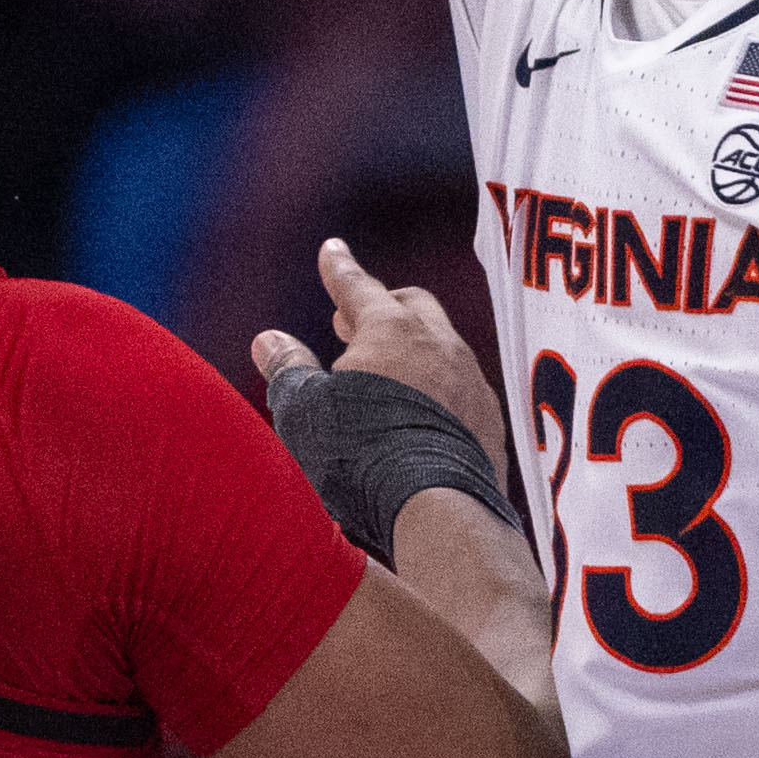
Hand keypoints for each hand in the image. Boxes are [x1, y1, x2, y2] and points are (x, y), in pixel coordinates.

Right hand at [266, 240, 512, 483]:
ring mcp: (472, 381)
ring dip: (414, 350)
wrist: (438, 507)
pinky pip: (463, 388)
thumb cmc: (362, 454)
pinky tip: (425, 413)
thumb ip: (288, 368)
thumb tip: (268, 339)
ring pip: (443, 346)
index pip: (358, 286)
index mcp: (390, 330)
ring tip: (389, 373)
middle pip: (412, 305)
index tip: (332, 250)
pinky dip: (438, 388)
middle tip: (352, 321)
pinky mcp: (490, 421)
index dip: (339, 268)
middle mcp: (439, 344)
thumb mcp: (307, 410)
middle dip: (382, 305)